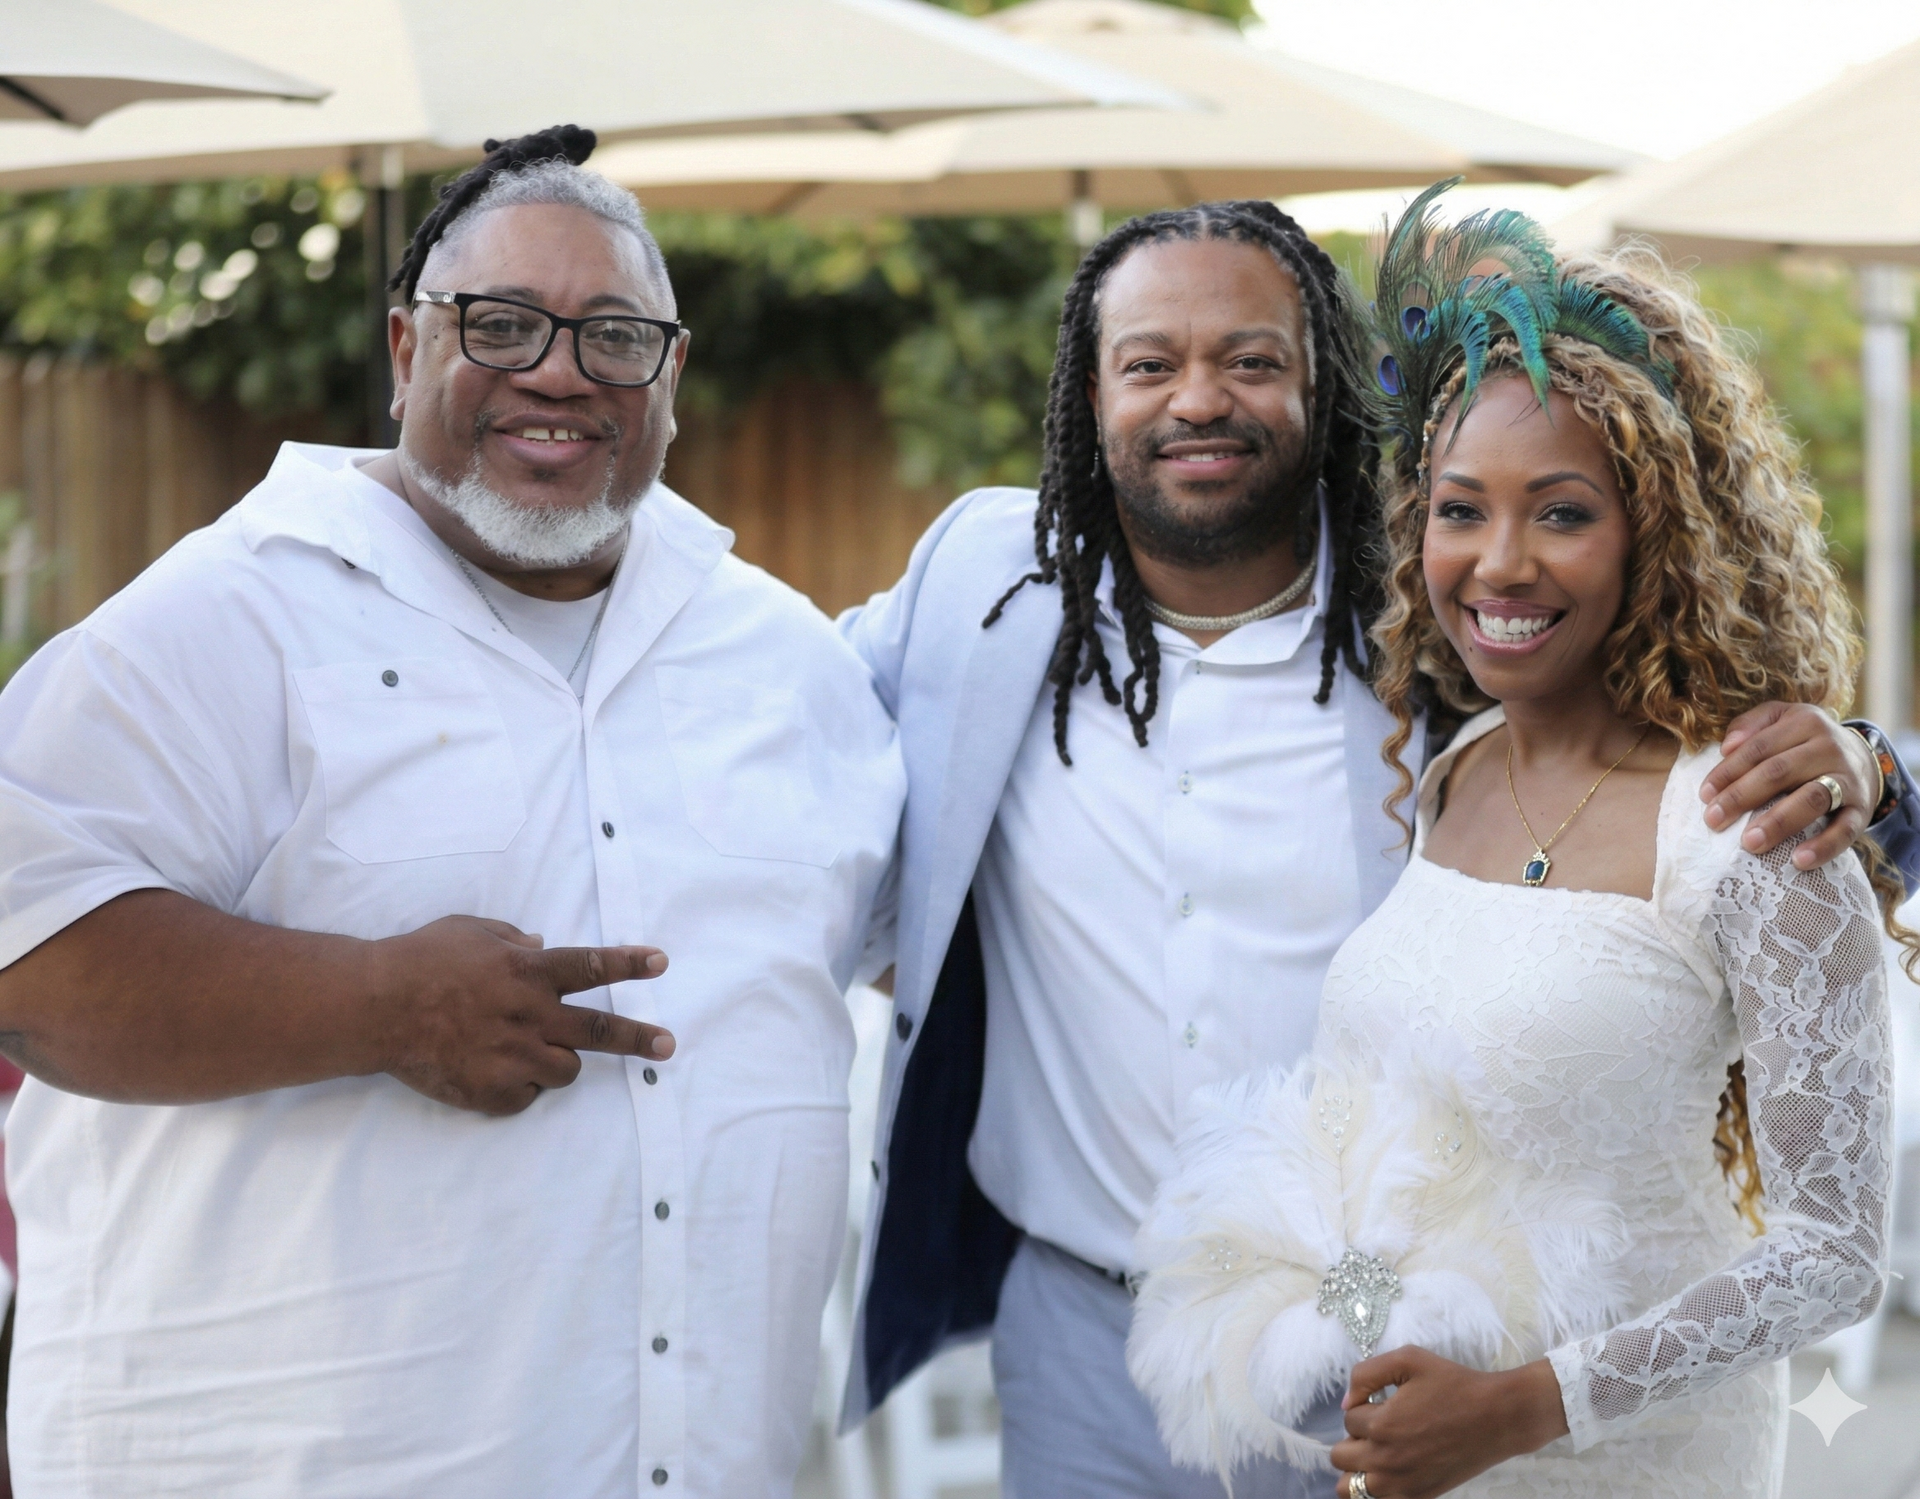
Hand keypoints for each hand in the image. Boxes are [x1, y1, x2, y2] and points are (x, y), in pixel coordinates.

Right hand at [368, 916, 670, 1115]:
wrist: (375, 1008)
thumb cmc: (420, 960)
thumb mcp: (469, 931)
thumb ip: (512, 939)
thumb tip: (540, 944)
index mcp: (527, 972)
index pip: (591, 967)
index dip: (629, 965)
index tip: (661, 964)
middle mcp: (530, 1015)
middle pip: (599, 1031)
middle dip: (639, 1038)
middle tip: (667, 1046)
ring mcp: (514, 1057)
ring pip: (567, 1069)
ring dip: (558, 1060)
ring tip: (526, 1050)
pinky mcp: (494, 1092)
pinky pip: (529, 1095)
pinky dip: (521, 1085)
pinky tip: (492, 1069)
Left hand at [1332, 1346, 1566, 1497]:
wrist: (1498, 1417)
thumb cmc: (1455, 1384)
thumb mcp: (1408, 1359)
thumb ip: (1366, 1374)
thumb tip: (1346, 1402)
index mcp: (1383, 1425)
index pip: (1348, 1418)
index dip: (1362, 1405)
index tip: (1384, 1402)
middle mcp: (1387, 1460)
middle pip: (1339, 1457)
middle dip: (1353, 1438)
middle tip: (1378, 1428)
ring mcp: (1403, 1484)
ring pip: (1350, 1489)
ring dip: (1357, 1469)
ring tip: (1378, 1453)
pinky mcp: (1420, 1496)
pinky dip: (1378, 1488)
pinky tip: (1393, 1471)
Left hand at [1701, 702, 1875, 868]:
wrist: (1863, 758)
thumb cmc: (1805, 742)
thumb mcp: (1781, 719)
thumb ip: (1751, 725)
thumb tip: (1726, 746)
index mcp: (1804, 723)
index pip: (1759, 749)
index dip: (1728, 772)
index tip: (1704, 795)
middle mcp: (1828, 748)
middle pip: (1779, 772)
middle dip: (1742, 797)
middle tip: (1714, 820)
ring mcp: (1847, 780)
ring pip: (1811, 799)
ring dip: (1778, 822)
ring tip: (1750, 842)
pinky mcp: (1861, 810)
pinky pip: (1845, 830)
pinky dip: (1824, 846)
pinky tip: (1799, 860)